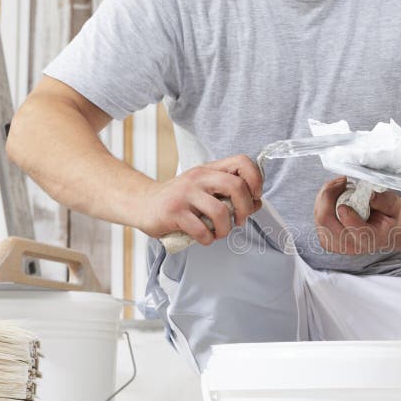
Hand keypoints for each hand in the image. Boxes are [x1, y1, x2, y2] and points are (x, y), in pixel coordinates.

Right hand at [135, 154, 262, 244]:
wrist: (143, 204)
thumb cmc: (180, 200)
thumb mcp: (205, 190)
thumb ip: (229, 194)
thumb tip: (257, 202)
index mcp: (210, 170)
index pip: (242, 162)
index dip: (255, 179)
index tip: (254, 197)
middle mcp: (198, 177)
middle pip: (236, 186)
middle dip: (245, 209)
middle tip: (239, 221)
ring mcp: (185, 193)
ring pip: (220, 211)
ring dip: (225, 229)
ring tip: (218, 233)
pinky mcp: (173, 212)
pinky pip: (201, 229)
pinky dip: (208, 239)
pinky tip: (204, 238)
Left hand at [314, 177, 400, 253]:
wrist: (381, 231)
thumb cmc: (386, 218)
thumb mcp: (393, 206)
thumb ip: (384, 201)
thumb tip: (370, 194)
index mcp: (371, 239)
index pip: (358, 232)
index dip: (349, 216)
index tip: (348, 198)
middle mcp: (351, 246)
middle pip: (327, 222)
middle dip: (329, 196)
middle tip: (341, 181)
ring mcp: (336, 244)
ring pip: (319, 218)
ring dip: (325, 196)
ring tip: (338, 185)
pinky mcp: (327, 239)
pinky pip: (317, 218)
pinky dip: (321, 202)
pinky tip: (332, 194)